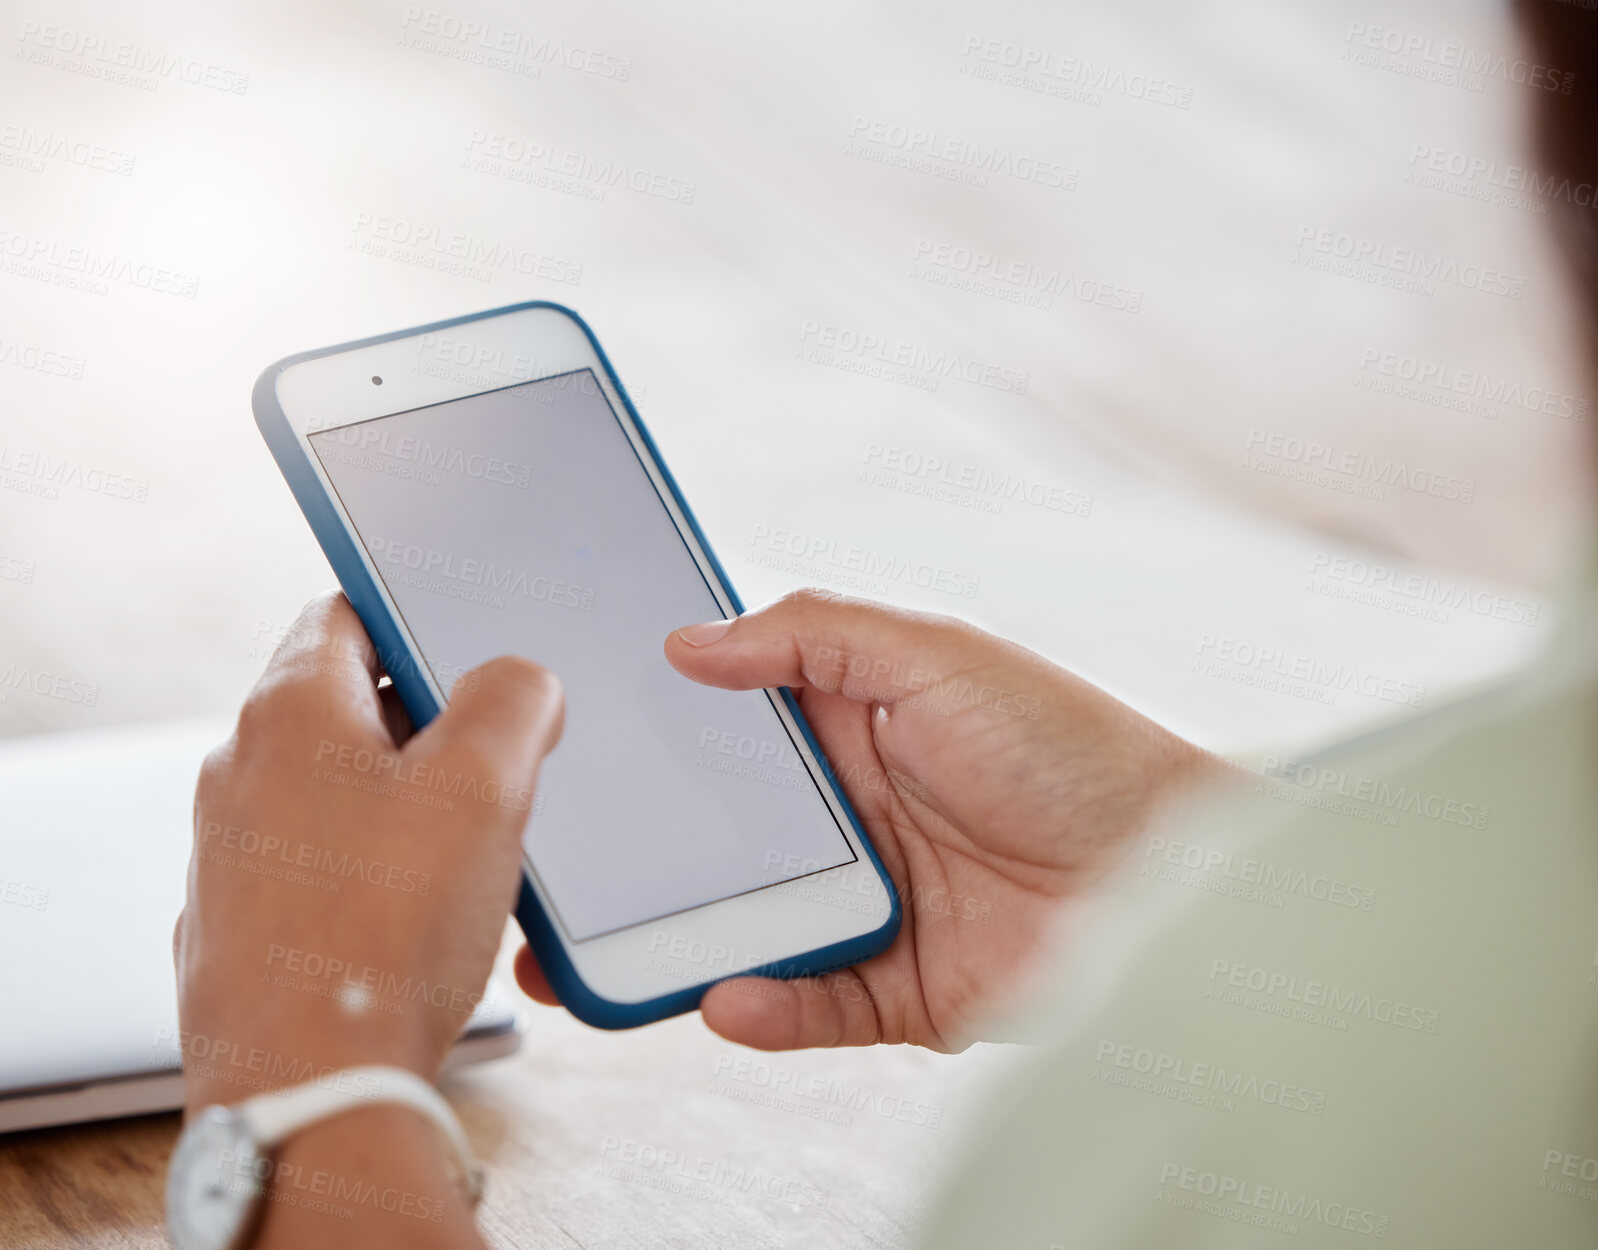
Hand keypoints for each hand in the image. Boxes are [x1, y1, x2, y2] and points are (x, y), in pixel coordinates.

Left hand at [176, 593, 562, 1103]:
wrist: (313, 1090)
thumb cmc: (385, 934)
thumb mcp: (485, 785)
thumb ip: (513, 700)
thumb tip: (519, 682)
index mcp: (288, 712)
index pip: (349, 613)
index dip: (420, 620)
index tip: (474, 651)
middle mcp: (240, 773)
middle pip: (351, 710)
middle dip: (433, 731)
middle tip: (496, 770)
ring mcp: (233, 854)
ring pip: (342, 796)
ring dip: (411, 810)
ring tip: (471, 859)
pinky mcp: (244, 926)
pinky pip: (325, 871)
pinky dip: (377, 877)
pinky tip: (425, 923)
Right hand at [515, 589, 1227, 1052]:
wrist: (1182, 873)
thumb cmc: (1073, 747)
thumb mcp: (939, 655)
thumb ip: (813, 635)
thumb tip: (690, 640)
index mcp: (857, 731)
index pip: (735, 732)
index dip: (666, 735)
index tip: (588, 739)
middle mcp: (857, 819)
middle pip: (729, 839)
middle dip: (653, 852)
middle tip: (568, 860)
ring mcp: (875, 906)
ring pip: (754, 926)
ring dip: (687, 937)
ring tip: (609, 950)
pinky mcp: (901, 989)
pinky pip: (812, 1004)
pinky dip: (766, 1005)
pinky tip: (726, 994)